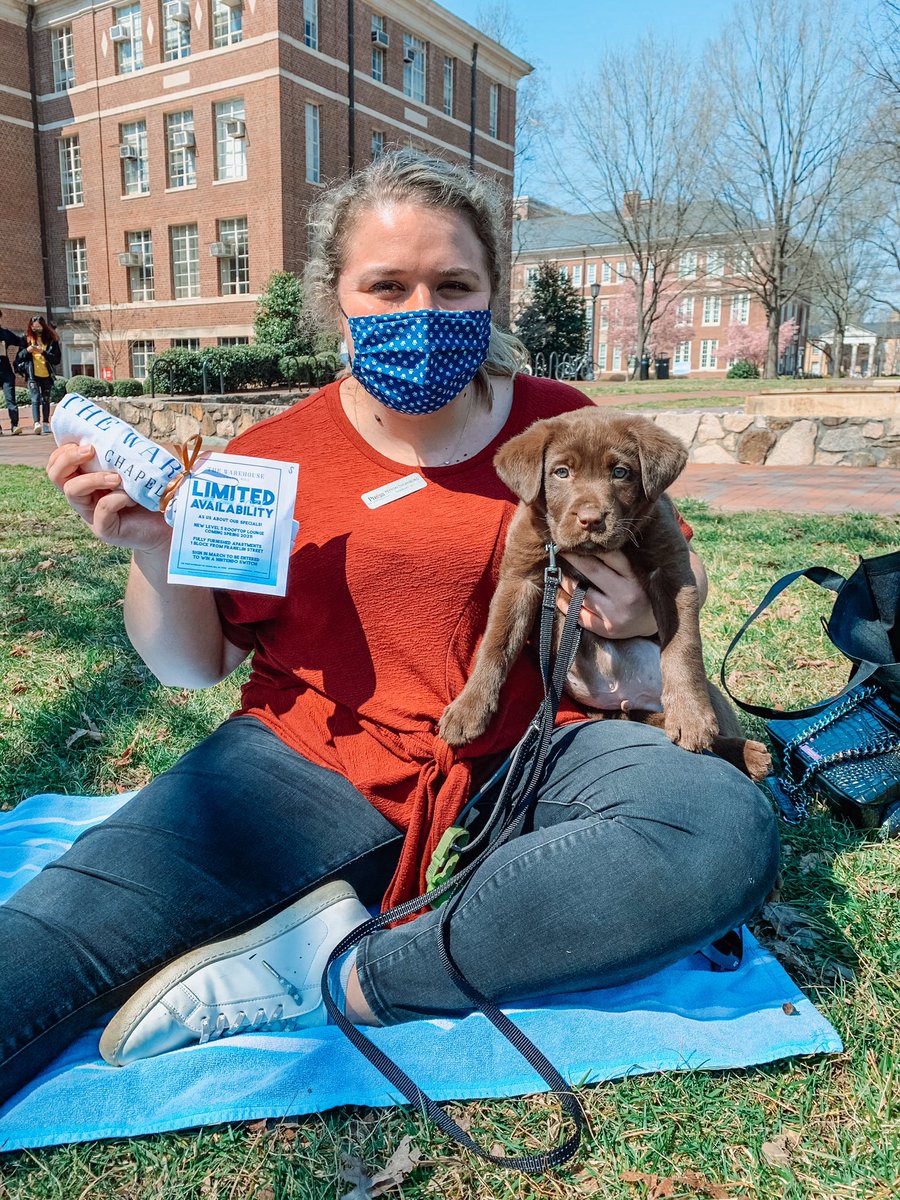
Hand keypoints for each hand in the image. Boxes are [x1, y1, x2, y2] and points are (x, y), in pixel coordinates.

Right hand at [47, 442, 170, 553]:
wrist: (169, 525)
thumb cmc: (154, 493)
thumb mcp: (139, 467)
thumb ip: (127, 451)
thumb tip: (124, 432)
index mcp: (87, 478)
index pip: (59, 462)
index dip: (64, 449)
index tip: (86, 440)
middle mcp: (85, 496)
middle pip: (55, 475)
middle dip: (67, 458)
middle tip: (90, 451)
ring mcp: (92, 514)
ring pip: (72, 491)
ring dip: (92, 478)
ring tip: (116, 478)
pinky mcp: (105, 530)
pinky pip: (101, 509)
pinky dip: (116, 499)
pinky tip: (133, 498)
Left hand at [556, 550, 657, 639]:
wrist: (655, 624)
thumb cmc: (644, 593)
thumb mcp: (638, 575)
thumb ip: (620, 563)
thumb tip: (591, 546)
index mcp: (635, 578)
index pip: (610, 556)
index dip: (591, 547)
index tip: (577, 541)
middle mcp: (625, 596)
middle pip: (593, 571)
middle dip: (574, 559)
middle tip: (561, 550)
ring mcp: (615, 615)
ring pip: (582, 595)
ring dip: (567, 583)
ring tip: (559, 575)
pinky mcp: (607, 629)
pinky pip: (580, 616)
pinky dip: (567, 606)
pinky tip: (561, 598)